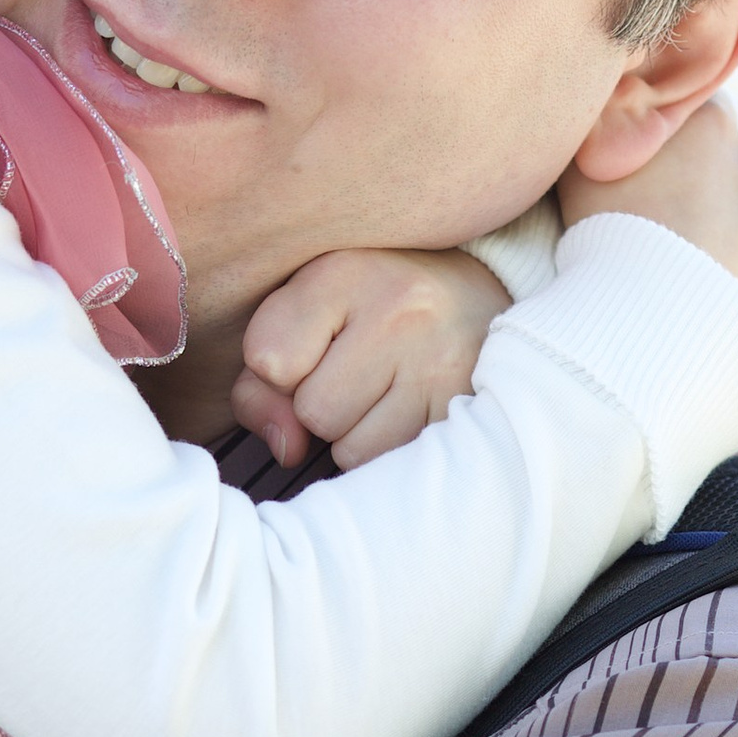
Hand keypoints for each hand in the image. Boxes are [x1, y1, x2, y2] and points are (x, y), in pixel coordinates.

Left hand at [231, 249, 509, 470]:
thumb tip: (288, 450)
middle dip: (321, 408)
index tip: (309, 350)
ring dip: (356, 435)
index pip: (268, 359)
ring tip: (383, 392)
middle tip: (354, 374)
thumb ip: (261, 385)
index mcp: (342, 272)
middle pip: (312, 412)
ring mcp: (439, 360)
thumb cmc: (368, 311)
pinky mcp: (466, 406)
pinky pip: (394, 464)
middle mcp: (398, 309)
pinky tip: (407, 410)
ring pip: (352, 449)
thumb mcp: (304, 318)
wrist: (475, 299)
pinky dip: (389, 450)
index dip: (278, 372)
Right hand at [559, 97, 737, 331]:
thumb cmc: (607, 236)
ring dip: (722, 238)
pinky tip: (695, 305)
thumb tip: (604, 118)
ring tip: (673, 274)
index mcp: (714, 124)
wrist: (653, 326)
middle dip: (701, 189)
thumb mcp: (584, 165)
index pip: (693, 108)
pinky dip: (733, 285)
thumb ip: (605, 133)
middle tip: (654, 226)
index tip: (644, 165)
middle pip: (728, 167)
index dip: (667, 137)